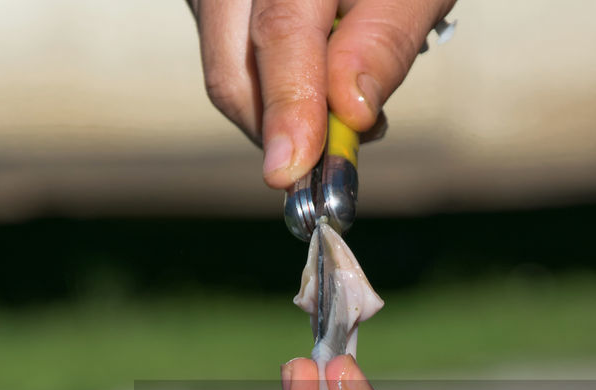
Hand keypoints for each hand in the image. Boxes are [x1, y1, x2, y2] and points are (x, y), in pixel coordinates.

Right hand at [187, 0, 456, 188]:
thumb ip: (384, 40)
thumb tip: (351, 113)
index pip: (280, 32)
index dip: (288, 106)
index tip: (293, 169)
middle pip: (232, 73)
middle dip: (282, 131)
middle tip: (342, 152)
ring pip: (228, 77)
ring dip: (282, 115)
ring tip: (345, 104)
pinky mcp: (212, 9)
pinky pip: (230, 64)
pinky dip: (273, 92)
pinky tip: (318, 80)